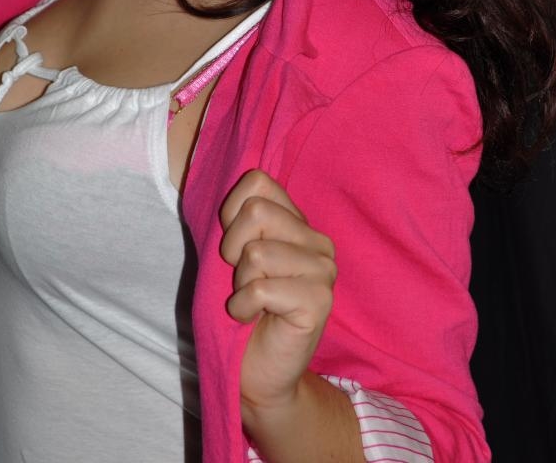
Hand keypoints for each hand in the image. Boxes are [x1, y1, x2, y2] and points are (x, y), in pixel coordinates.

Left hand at [219, 169, 337, 413]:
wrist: (256, 373)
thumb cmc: (241, 311)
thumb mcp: (231, 257)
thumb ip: (236, 221)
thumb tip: (232, 192)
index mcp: (297, 223)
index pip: (258, 182)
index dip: (231, 214)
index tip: (232, 250)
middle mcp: (317, 241)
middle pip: (256, 211)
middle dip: (232, 250)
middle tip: (242, 280)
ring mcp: (324, 270)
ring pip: (256, 252)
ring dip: (240, 284)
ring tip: (254, 301)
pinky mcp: (320, 301)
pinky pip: (261, 289)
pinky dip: (244, 307)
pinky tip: (255, 319)